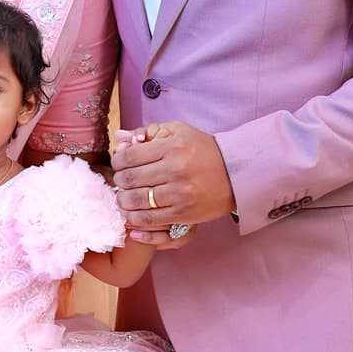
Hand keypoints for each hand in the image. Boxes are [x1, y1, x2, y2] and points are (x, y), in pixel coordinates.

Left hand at [111, 121, 235, 244]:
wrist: (235, 173)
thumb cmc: (202, 149)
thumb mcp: (178, 131)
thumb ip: (148, 132)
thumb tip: (119, 136)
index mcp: (171, 147)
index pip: (129, 157)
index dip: (117, 162)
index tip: (119, 165)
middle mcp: (174, 169)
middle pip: (129, 179)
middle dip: (119, 182)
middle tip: (120, 183)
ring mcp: (179, 193)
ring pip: (137, 201)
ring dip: (124, 202)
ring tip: (123, 199)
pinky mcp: (184, 213)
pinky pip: (150, 219)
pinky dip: (135, 219)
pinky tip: (131, 216)